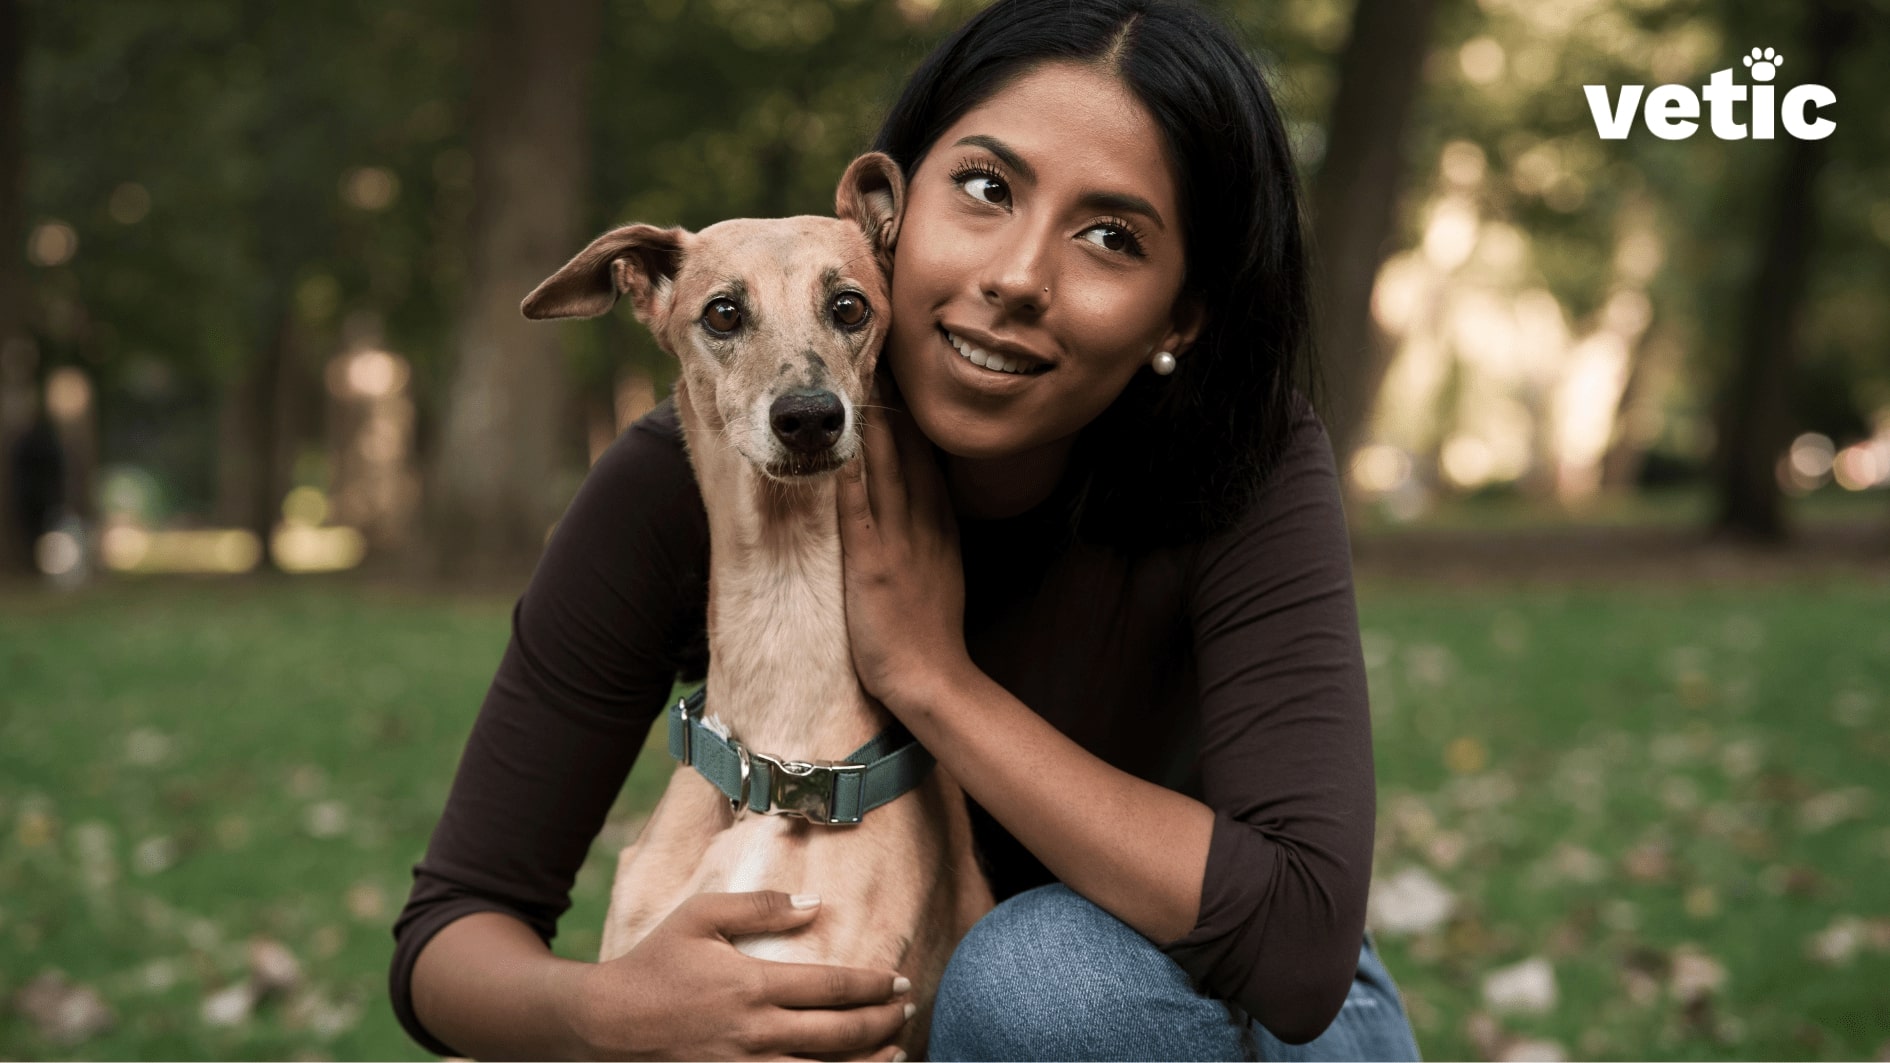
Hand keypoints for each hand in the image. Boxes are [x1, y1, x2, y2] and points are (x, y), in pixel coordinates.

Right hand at [567, 891, 913, 1060]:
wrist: (604, 1026)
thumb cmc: (653, 965)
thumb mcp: (700, 917)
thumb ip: (760, 907)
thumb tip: (814, 903)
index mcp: (753, 985)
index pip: (832, 986)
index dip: (873, 986)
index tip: (899, 982)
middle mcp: (756, 1032)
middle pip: (839, 1034)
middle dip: (882, 1023)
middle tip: (907, 1011)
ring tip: (896, 1052)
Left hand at [835, 376, 971, 710]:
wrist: (933, 677)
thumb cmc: (931, 628)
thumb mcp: (943, 565)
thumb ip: (930, 527)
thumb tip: (920, 498)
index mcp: (938, 519)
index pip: (925, 452)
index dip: (912, 410)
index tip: (898, 371)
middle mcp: (921, 519)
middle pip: (906, 448)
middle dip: (893, 399)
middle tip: (877, 350)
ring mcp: (898, 538)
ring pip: (884, 467)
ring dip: (870, 419)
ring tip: (857, 374)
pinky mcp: (872, 562)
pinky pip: (858, 508)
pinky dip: (849, 472)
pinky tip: (837, 441)